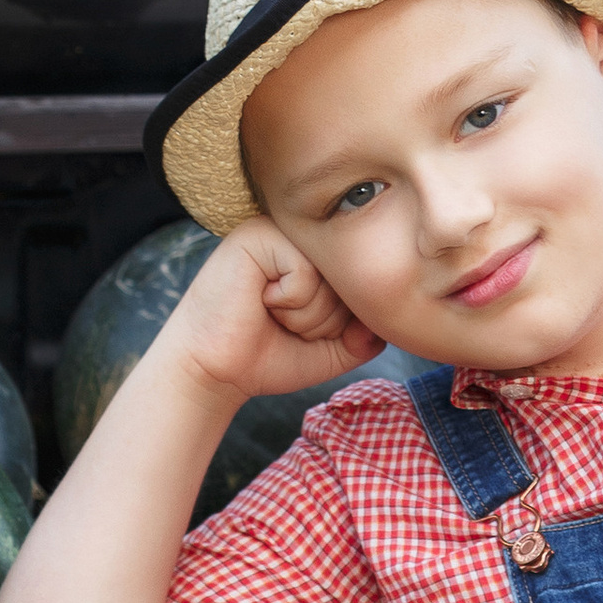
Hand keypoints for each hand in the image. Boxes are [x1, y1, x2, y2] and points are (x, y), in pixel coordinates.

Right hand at [166, 221, 378, 405]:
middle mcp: (298, 235)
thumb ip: (366, 335)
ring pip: (330, 277)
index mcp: (315, 253)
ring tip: (270, 312)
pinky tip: (259, 301)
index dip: (340, 321)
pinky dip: (288, 302)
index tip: (300, 330)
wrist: (214, 372)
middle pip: (350, 278)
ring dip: (305, 315)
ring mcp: (278, 229)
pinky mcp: (257, 236)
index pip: (362, 280)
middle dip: (324, 320)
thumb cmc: (266, 356)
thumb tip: (388, 317)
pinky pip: (305, 273)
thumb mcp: (331, 349)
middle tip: (283, 323)